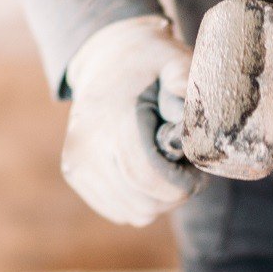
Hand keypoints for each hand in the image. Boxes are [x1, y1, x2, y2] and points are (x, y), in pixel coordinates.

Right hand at [61, 15, 201, 225]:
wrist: (105, 59)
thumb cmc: (149, 62)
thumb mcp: (172, 58)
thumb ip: (183, 77)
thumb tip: (184, 96)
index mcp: (112, 119)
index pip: (148, 177)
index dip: (182, 184)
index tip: (197, 172)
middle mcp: (86, 145)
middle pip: (143, 202)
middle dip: (174, 194)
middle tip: (186, 168)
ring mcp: (77, 163)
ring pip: (133, 213)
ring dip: (158, 200)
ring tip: (166, 166)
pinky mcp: (75, 174)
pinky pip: (120, 212)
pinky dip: (140, 201)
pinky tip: (146, 173)